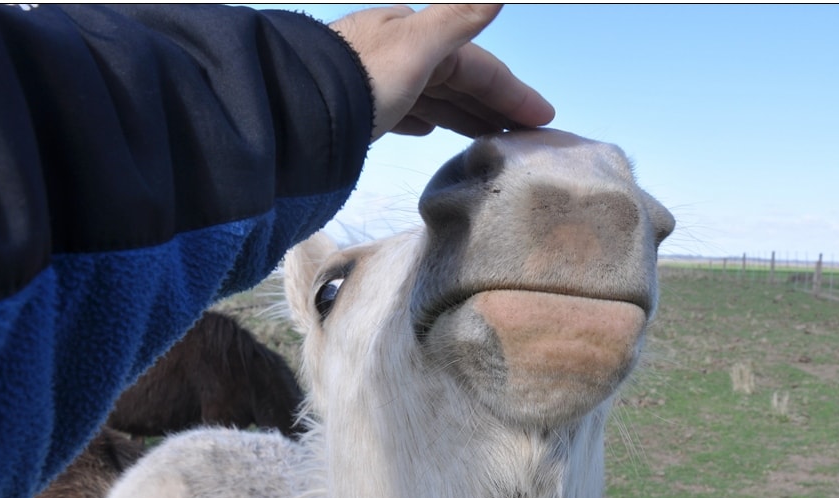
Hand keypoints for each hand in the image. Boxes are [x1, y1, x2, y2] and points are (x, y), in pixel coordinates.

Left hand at [330, 4, 553, 140]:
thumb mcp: (417, 46)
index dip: (513, 91)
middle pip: (457, 81)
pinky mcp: (358, 107)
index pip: (478, 66)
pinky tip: (429, 129)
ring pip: (433, 96)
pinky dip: (424, 118)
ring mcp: (377, 78)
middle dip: (493, 105)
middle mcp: (398, 51)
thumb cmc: (359, 78)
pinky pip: (403, 110)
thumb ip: (460, 18)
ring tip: (490, 138)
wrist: (295, 107)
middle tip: (525, 136)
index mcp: (417, 35)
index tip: (543, 119)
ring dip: (464, 114)